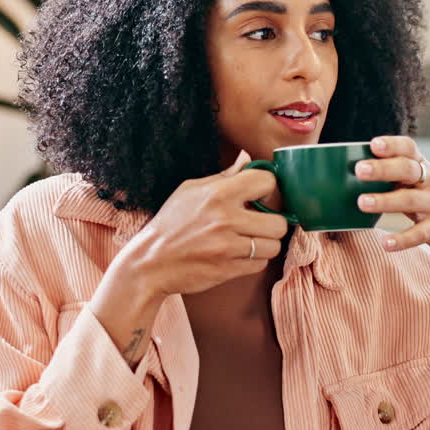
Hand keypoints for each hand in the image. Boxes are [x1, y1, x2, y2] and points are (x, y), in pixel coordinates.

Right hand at [120, 150, 288, 297]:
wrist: (151, 262)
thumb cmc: (170, 223)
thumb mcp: (190, 191)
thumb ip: (223, 177)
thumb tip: (246, 160)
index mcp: (217, 194)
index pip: (267, 181)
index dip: (268, 188)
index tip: (261, 196)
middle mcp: (226, 219)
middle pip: (279, 221)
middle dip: (273, 223)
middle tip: (261, 223)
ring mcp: (228, 247)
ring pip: (274, 245)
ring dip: (266, 244)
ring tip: (251, 240)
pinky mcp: (228, 269)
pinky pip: (260, 264)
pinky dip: (254, 260)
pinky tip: (240, 254)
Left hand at [354, 136, 429, 275]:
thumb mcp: (421, 185)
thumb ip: (396, 179)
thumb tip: (350, 178)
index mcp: (423, 168)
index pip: (408, 148)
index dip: (392, 145)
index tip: (374, 144)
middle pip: (406, 169)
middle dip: (382, 169)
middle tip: (359, 170)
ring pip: (410, 200)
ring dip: (385, 201)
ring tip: (362, 203)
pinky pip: (419, 234)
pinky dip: (402, 239)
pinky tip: (385, 243)